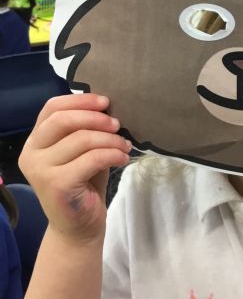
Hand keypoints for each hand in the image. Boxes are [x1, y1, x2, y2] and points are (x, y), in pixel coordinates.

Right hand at [19, 94, 130, 242]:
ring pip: (82, 139)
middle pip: (63, 120)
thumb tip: (107, 106)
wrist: (79, 226)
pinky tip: (123, 158)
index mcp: (36, 140)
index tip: (106, 102)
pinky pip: (92, 158)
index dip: (81, 100)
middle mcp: (32, 153)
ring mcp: (41, 170)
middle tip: (117, 125)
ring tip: (125, 146)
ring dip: (111, 139)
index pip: (52, 107)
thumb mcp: (83, 150)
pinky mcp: (57, 185)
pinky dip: (113, 154)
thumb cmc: (84, 182)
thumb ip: (86, 128)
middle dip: (96, 118)